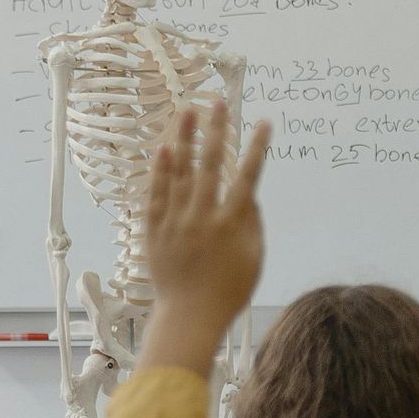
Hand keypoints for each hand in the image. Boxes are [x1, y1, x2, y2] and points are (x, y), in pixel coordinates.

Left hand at [137, 103, 271, 375]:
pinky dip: (160, 169)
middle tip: (218, 101)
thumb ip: (253, 223)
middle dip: (216, 130)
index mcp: (232, 224)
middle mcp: (204, 217)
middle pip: (210, 164)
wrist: (190, 316)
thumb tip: (250, 194)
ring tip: (186, 110)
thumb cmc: (229, 291)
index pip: (248, 177)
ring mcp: (177, 221)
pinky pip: (157, 193)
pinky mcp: (156, 229)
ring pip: (180, 171)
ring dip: (184, 138)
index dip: (256, 148)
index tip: (262, 122)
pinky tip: (163, 146)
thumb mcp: (254, 259)